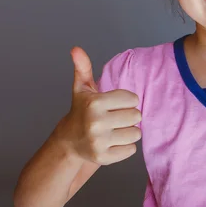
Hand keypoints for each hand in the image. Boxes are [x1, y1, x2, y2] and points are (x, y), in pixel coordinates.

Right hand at [61, 47, 141, 164]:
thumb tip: (76, 49)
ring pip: (136, 133)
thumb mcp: (82, 88)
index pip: (132, 99)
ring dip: (129, 131)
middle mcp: (96, 123)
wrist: (69, 141)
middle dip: (129, 116)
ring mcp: (99, 142)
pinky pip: (131, 149)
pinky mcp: (104, 158)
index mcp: (94, 103)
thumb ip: (83, 67)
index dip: (127, 101)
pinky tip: (113, 142)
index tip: (116, 104)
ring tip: (115, 129)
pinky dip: (126, 146)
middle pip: (136, 116)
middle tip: (116, 118)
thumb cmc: (81, 111)